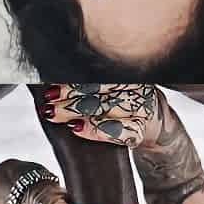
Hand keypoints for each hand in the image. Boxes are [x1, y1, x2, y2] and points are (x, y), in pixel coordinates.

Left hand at [40, 84, 164, 147]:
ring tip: (56, 115)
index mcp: (127, 72)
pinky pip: (120, 131)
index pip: (97, 74)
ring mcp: (141, 108)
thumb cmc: (124, 104)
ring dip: (78, 111)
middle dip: (70, 97)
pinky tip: (78, 129)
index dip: (73, 80)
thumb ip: (90, 83)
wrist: (155, 126)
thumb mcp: (112, 88)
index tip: (51, 87)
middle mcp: (137, 87)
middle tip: (48, 104)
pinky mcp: (141, 130)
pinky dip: (96, 130)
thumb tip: (52, 82)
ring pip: (107, 107)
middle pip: (100, 89)